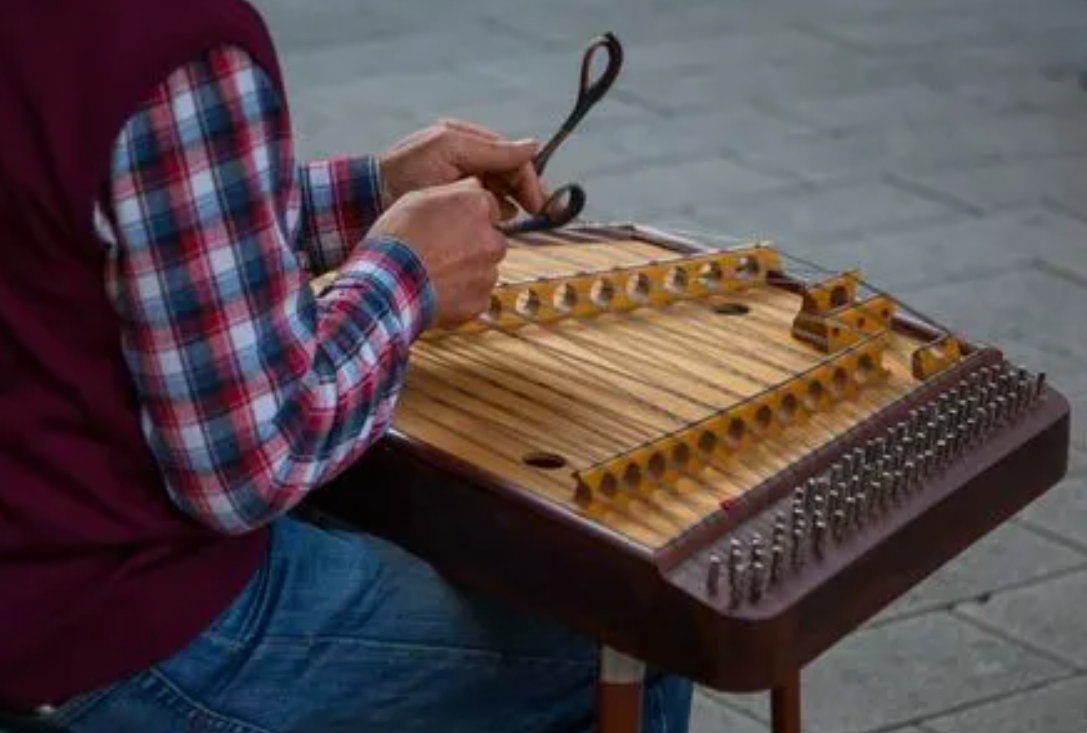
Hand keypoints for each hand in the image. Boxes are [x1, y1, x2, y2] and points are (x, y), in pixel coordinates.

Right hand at [370, 179, 506, 328]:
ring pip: (484, 269)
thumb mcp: (417, 198)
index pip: (489, 207)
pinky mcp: (480, 301)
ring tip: (435, 272)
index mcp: (477, 207)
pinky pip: (477, 296)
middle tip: (441, 251)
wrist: (387, 285)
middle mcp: (491, 239)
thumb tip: (471, 187)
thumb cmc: (396, 239)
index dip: (468, 216)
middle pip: (491, 239)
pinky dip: (463, 296)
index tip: (452, 225)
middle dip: (473, 244)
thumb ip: (452, 192)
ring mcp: (488, 273)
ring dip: (467, 270)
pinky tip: (438, 290)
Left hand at [379, 119, 545, 216]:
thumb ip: (492, 150)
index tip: (539, 203)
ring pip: (498, 189)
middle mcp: (463, 155)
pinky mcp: (449, 199)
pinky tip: (493, 222)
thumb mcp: (450, 153)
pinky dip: (491, 212)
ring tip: (507, 219)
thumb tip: (534, 146)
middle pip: (507, 172)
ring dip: (508, 203)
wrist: (367, 200)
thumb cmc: (404, 173)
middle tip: (539, 214)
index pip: (509, 155)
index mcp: (462, 138)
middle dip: (523, 191)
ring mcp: (457, 177)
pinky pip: (482, 203)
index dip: (528, 178)